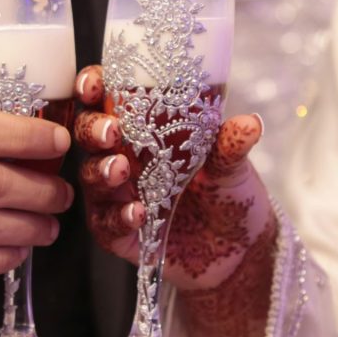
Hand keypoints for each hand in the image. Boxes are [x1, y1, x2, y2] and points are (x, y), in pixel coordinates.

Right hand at [73, 65, 275, 291]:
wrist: (241, 252)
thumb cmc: (231, 197)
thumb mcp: (233, 167)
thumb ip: (231, 146)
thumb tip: (249, 123)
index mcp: (145, 131)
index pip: (106, 101)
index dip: (92, 88)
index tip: (95, 84)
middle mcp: (125, 159)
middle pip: (88, 136)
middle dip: (92, 130)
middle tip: (111, 132)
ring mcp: (119, 196)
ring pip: (89, 178)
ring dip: (100, 171)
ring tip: (121, 170)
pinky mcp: (121, 234)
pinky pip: (106, 224)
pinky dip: (118, 217)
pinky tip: (137, 213)